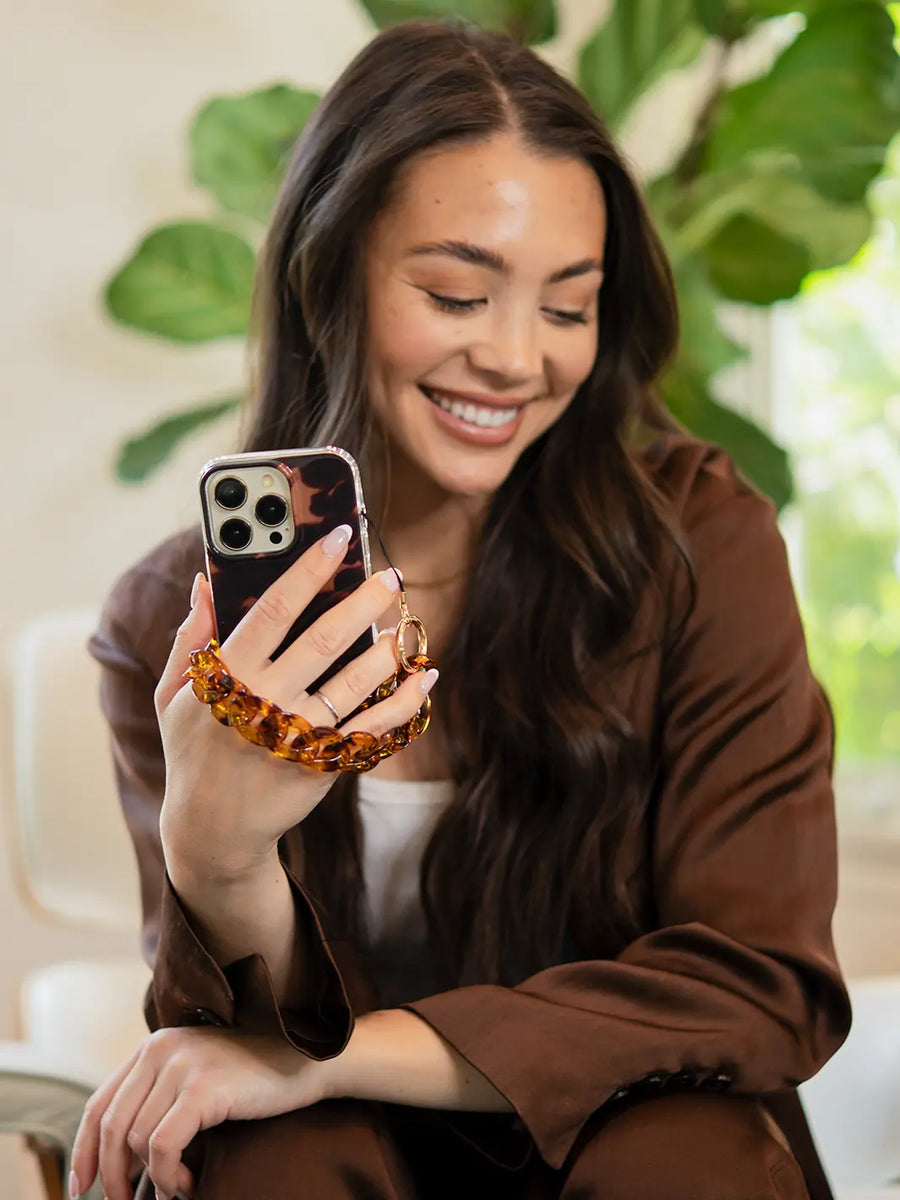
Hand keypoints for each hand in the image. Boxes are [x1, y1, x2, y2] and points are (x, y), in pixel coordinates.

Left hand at [69, 1026, 330, 1199]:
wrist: (305, 1064)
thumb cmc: (253, 1078)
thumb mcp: (197, 1077)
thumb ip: (159, 1096)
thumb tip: (116, 1154)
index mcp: (154, 1046)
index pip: (99, 1103)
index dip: (82, 1149)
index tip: (82, 1185)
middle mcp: (160, 1049)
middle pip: (109, 1126)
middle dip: (111, 1175)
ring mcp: (182, 1066)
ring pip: (136, 1141)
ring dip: (154, 1180)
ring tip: (179, 1190)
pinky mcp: (202, 1087)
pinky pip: (162, 1146)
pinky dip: (170, 1176)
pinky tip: (190, 1184)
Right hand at [157, 525, 437, 882]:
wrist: (212, 830)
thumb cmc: (193, 750)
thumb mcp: (173, 693)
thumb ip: (191, 636)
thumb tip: (205, 581)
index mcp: (227, 676)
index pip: (271, 609)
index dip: (307, 570)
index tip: (340, 537)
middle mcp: (265, 703)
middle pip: (323, 641)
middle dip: (361, 602)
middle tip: (390, 575)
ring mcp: (298, 737)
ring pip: (354, 684)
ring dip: (387, 651)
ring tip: (404, 624)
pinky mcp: (324, 765)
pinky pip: (373, 730)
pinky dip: (403, 703)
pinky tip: (423, 677)